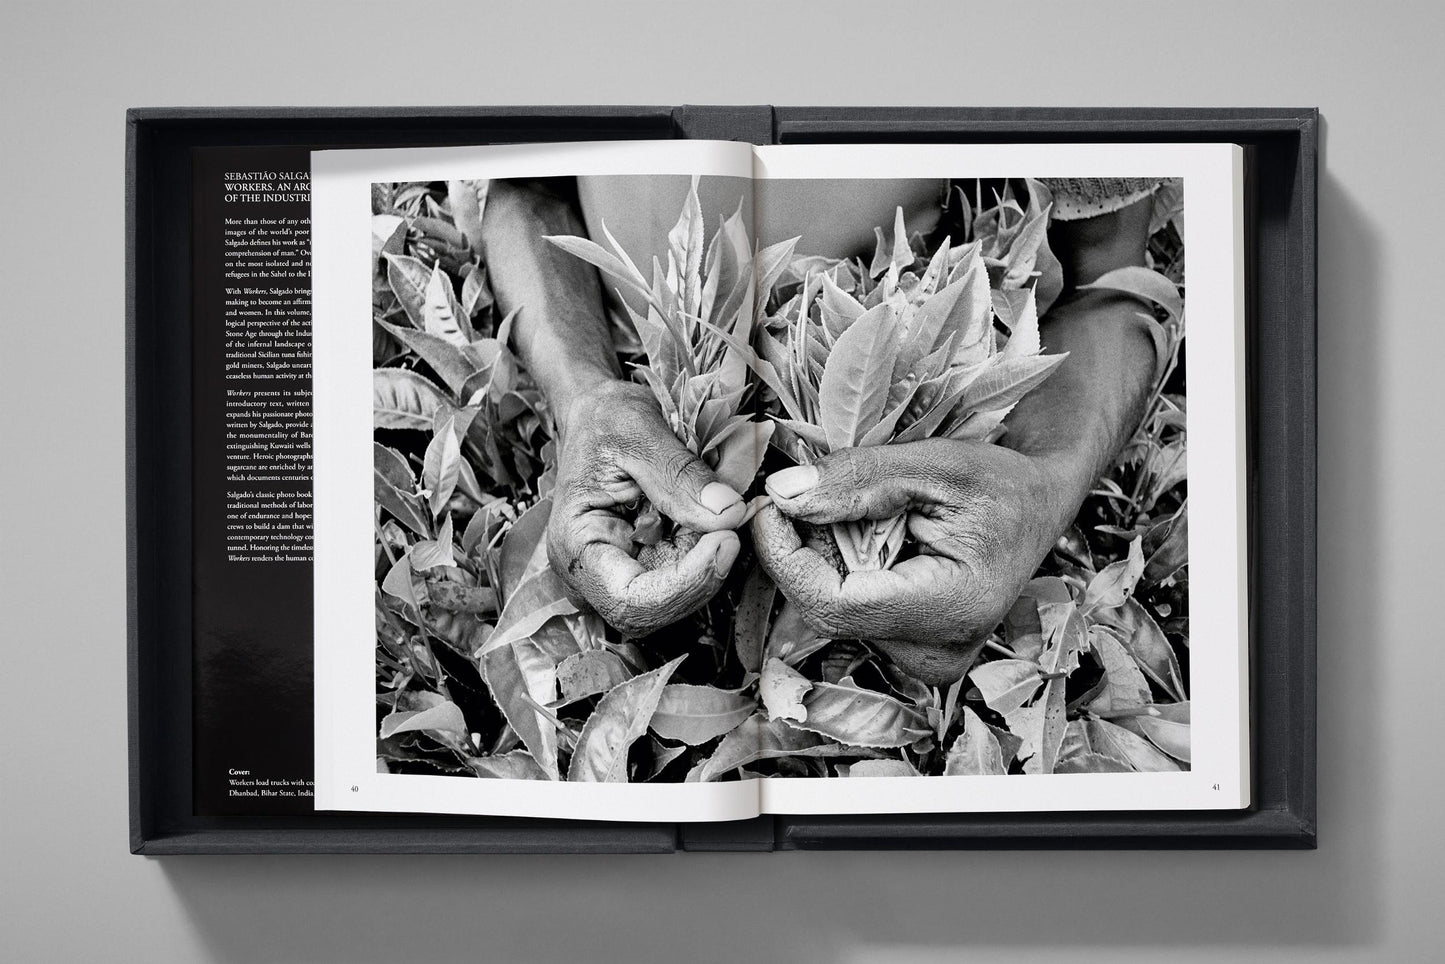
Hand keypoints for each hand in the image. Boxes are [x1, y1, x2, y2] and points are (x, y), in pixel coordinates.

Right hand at [549, 381, 745, 635]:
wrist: (599, 416)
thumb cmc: (605, 420)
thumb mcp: (639, 432)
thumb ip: (680, 475)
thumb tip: (729, 514)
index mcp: (576, 547)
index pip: (629, 601)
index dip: (683, 584)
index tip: (724, 540)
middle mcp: (594, 573)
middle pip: (657, 610)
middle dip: (704, 574)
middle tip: (733, 522)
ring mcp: (622, 573)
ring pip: (678, 599)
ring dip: (711, 561)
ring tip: (722, 510)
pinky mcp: (649, 566)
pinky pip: (688, 576)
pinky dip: (711, 550)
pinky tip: (716, 516)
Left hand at [752, 439, 1070, 683]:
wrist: (1040, 507)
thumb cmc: (1000, 482)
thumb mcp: (935, 464)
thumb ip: (858, 479)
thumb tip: (782, 495)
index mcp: (951, 611)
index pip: (832, 604)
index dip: (786, 557)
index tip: (767, 506)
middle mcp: (936, 654)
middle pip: (827, 609)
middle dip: (804, 549)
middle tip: (811, 491)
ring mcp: (925, 661)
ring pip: (834, 611)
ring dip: (824, 557)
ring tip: (858, 512)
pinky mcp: (912, 653)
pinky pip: (851, 613)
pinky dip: (842, 570)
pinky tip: (867, 539)